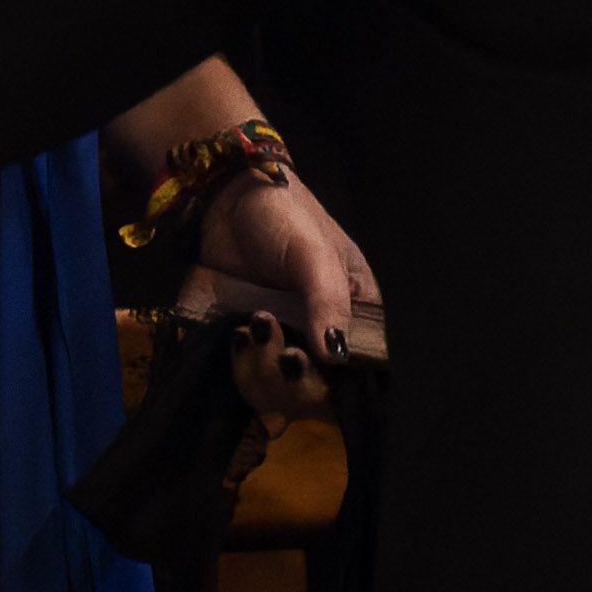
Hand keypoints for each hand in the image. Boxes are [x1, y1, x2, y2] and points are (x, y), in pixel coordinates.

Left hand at [188, 171, 379, 426]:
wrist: (227, 199)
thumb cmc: (283, 215)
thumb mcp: (313, 253)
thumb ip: (327, 300)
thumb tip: (336, 355)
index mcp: (357, 311)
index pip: (364, 369)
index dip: (342, 384)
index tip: (310, 370)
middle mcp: (325, 335)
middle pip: (321, 391)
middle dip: (293, 378)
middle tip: (272, 338)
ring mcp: (288, 342)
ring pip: (283, 392)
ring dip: (263, 370)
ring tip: (251, 326)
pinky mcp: (255, 344)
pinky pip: (254, 378)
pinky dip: (243, 367)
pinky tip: (236, 336)